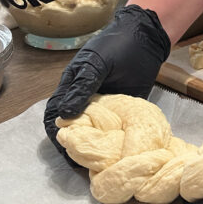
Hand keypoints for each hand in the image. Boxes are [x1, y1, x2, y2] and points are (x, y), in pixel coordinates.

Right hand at [44, 4, 170, 155]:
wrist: (146, 39)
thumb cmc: (117, 45)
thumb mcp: (97, 63)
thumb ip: (83, 86)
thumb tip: (64, 115)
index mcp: (72, 87)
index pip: (55, 114)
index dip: (56, 132)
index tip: (65, 149)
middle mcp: (85, 100)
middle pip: (73, 128)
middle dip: (75, 147)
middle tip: (83, 164)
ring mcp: (104, 108)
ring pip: (93, 133)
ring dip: (95, 147)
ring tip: (100, 163)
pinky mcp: (122, 111)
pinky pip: (115, 130)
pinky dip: (113, 142)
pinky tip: (117, 153)